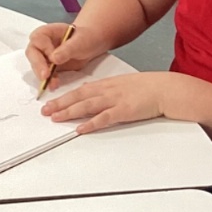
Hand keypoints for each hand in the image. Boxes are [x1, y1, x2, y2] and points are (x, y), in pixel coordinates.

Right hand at [25, 22, 108, 80]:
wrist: (90, 44)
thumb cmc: (84, 38)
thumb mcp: (79, 42)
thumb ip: (67, 49)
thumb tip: (53, 59)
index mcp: (45, 32)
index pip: (37, 40)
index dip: (44, 50)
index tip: (53, 59)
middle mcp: (40, 44)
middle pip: (32, 55)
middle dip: (38, 66)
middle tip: (45, 76)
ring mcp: (43, 56)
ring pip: (37, 67)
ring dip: (44, 77)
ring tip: (53, 85)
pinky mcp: (48, 67)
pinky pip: (45, 75)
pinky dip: (49, 81)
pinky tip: (54, 85)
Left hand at [42, 70, 182, 133]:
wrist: (167, 89)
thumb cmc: (150, 88)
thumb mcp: (126, 84)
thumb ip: (109, 90)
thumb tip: (93, 93)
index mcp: (109, 84)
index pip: (81, 89)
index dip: (64, 96)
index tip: (51, 102)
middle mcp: (109, 90)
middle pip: (79, 96)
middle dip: (60, 103)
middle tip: (45, 111)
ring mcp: (116, 100)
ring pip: (87, 105)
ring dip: (69, 111)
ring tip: (55, 118)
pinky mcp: (125, 111)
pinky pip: (104, 118)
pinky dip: (91, 123)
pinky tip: (81, 128)